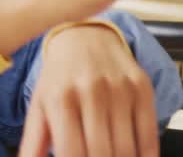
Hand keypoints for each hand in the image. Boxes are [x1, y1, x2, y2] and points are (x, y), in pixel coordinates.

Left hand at [18, 24, 159, 156]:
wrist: (84, 37)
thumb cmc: (59, 79)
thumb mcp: (39, 106)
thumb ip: (33, 143)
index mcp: (60, 99)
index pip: (71, 152)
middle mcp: (90, 91)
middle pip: (101, 154)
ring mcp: (119, 89)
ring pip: (126, 150)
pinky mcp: (141, 87)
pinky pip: (150, 136)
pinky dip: (145, 156)